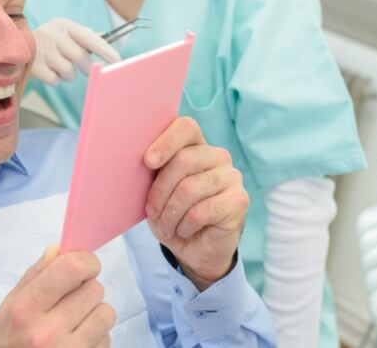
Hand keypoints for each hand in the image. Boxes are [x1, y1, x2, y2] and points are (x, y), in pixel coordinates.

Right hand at [0, 246, 115, 347]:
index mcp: (26, 309)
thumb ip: (33, 276)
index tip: (83, 266)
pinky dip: (97, 337)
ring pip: (106, 313)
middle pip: (94, 289)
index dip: (85, 261)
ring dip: (95, 313)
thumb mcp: (7, 308)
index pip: (72, 268)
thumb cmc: (8, 343)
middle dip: (86, 289)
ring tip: (75, 322)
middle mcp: (48, 333)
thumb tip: (58, 250)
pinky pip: (107, 339)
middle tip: (71, 300)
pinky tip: (78, 342)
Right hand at [32, 18, 120, 85]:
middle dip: (85, 67)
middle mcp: (52, 33)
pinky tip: (48, 71)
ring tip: (60, 67)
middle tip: (84, 69)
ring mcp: (40, 48)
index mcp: (64, 25)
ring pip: (68, 71)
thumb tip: (109, 39)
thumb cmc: (50, 43)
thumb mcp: (66, 35)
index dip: (104, 49)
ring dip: (68, 75)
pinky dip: (55, 80)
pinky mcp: (32, 64)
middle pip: (80, 57)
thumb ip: (86, 37)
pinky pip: (54, 80)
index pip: (88, 36)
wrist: (14, 46)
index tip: (117, 60)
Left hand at [143, 117, 247, 290]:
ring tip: (166, 226)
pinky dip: (185, 225)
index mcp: (195, 144)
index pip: (186, 127)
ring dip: (170, 213)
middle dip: (160, 190)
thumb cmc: (170, 211)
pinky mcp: (239, 200)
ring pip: (190, 188)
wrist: (193, 248)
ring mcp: (231, 176)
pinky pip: (203, 210)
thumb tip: (137, 155)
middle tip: (151, 211)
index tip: (148, 162)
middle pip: (184, 160)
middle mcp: (217, 155)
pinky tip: (184, 230)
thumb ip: (152, 168)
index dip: (166, 142)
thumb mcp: (154, 188)